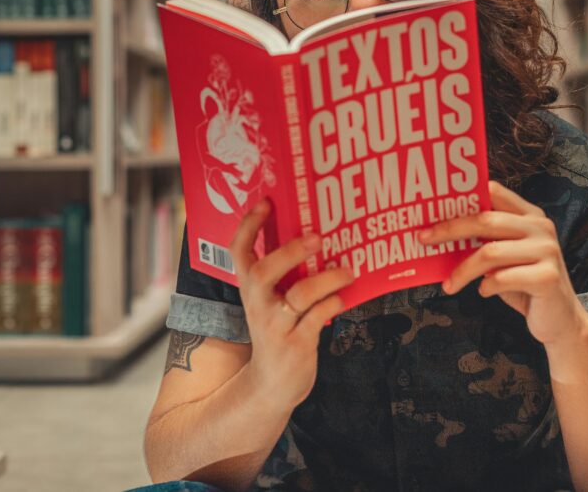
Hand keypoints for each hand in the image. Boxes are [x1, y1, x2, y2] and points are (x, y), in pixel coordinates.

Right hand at [230, 199, 353, 409]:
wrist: (272, 385)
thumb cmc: (278, 332)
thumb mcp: (270, 303)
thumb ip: (283, 276)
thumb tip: (315, 237)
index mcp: (250, 289)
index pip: (238, 252)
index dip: (249, 225)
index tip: (266, 202)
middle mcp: (258, 305)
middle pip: (263, 271)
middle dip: (290, 251)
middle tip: (317, 237)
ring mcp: (277, 326)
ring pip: (299, 295)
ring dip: (327, 278)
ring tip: (349, 269)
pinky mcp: (297, 345)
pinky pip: (317, 318)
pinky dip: (333, 304)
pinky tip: (343, 297)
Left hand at [418, 181, 586, 347]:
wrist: (560, 320)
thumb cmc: (524, 286)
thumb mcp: (505, 257)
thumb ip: (486, 240)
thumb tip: (440, 234)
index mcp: (530, 215)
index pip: (494, 192)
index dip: (463, 198)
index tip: (433, 208)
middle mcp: (541, 227)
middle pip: (486, 220)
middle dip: (450, 229)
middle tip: (424, 240)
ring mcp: (547, 251)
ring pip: (490, 253)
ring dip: (463, 270)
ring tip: (450, 284)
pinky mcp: (547, 277)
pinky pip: (502, 277)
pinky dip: (486, 286)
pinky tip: (484, 291)